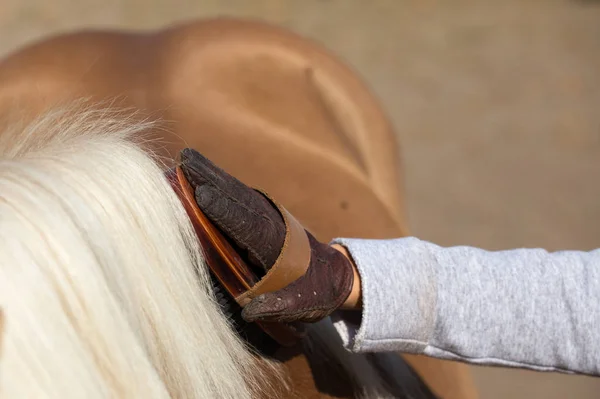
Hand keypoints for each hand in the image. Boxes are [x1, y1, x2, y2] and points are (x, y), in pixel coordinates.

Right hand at [179, 148, 358, 322]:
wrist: (334, 273)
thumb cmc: (316, 291)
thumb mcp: (303, 305)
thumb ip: (278, 306)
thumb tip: (248, 311)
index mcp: (279, 246)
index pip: (248, 226)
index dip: (226, 211)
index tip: (203, 195)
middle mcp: (272, 224)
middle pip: (240, 198)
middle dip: (212, 179)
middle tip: (186, 160)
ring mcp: (268, 216)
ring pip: (237, 191)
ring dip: (212, 174)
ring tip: (186, 158)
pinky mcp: (262, 215)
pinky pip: (238, 195)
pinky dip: (219, 182)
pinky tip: (199, 173)